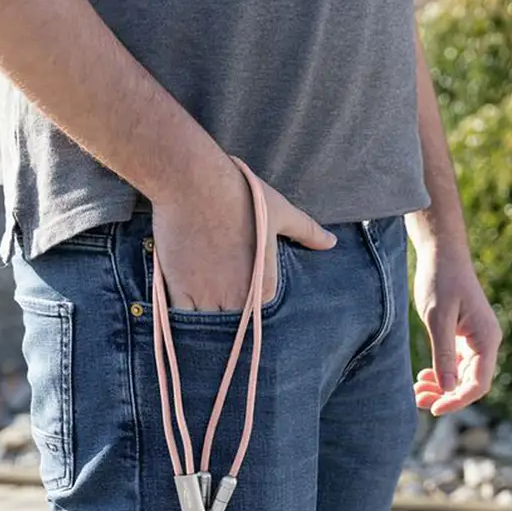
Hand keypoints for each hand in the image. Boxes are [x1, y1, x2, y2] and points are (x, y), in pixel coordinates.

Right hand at [151, 159, 336, 311]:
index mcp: (265, 285)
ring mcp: (207, 295)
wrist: (194, 181)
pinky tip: (185, 307)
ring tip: (204, 310)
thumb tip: (331, 242)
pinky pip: (182, 318)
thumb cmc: (240, 194)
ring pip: (208, 327)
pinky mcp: (180, 288)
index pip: (261, 318)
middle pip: (234, 328)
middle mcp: (238, 297)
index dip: (251, 314)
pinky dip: (184, 317)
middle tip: (222, 310)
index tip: (245, 309)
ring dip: (207, 322)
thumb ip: (307, 232)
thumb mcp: (281, 212)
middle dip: (229, 324)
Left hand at [412, 247, 501, 415]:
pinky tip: (423, 377)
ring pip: (461, 377)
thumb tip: (447, 389)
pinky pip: (455, 366)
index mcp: (487, 339)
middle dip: (445, 396)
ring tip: (416, 391)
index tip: (433, 409)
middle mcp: (485, 343)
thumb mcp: (438, 318)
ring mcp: (475, 341)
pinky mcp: (462, 338)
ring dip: (441, 388)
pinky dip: (440, 375)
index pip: (478, 383)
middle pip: (470, 384)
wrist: (442, 255)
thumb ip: (443, 353)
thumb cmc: (441, 281)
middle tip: (417, 400)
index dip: (457, 401)